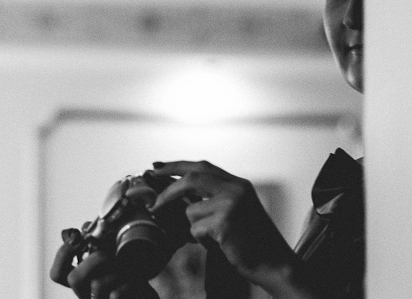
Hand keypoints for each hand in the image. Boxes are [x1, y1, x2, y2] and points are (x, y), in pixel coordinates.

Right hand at [49, 229, 159, 298]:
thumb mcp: (112, 253)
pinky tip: (136, 283)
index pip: (57, 273)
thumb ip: (97, 239)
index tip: (79, 239)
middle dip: (93, 260)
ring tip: (128, 268)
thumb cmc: (129, 272)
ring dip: (116, 270)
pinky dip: (128, 283)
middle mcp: (86, 294)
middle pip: (74, 279)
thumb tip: (86, 226)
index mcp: (81, 280)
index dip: (63, 254)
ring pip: (97, 284)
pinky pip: (116, 295)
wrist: (147, 292)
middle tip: (109, 254)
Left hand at [151, 161, 295, 290]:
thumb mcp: (236, 209)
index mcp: (238, 183)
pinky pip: (195, 228)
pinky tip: (219, 244)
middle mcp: (235, 189)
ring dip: (195, 226)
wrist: (275, 264)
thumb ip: (214, 196)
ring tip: (215, 236)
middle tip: (154, 201)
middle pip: (191, 179)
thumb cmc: (252, 241)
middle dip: (168, 190)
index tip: (156, 165)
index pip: (201, 166)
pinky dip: (201, 239)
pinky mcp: (224, 222)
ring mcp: (230, 204)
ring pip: (190, 210)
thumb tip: (176, 191)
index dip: (176, 165)